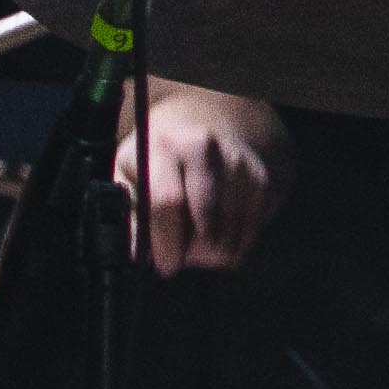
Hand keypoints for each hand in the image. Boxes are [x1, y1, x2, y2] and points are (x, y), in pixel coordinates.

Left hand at [120, 84, 288, 274]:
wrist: (200, 124)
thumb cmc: (158, 158)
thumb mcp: (129, 175)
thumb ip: (130, 214)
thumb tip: (139, 252)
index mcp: (164, 146)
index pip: (168, 202)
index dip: (167, 243)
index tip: (166, 264)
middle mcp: (205, 147)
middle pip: (206, 227)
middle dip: (193, 254)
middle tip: (182, 253)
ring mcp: (237, 162)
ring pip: (230, 236)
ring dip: (214, 252)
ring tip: (197, 238)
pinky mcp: (259, 177)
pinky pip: (250, 232)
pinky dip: (235, 243)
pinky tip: (218, 231)